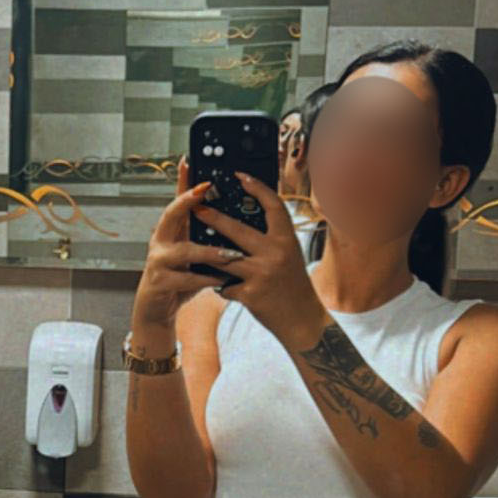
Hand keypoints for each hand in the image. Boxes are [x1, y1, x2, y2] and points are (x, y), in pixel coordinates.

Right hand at [130, 154, 249, 329]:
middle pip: (171, 214)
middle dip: (187, 201)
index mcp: (171, 231)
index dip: (182, 180)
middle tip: (205, 190)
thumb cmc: (179, 280)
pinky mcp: (159, 282)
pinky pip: (186, 279)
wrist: (156, 310)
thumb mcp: (193, 254)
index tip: (190, 161)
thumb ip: (205, 237)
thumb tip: (233, 218)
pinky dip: (206, 279)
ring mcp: (158, 261)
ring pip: (184, 250)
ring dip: (209, 251)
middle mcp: (161, 241)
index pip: (177, 200)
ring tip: (231, 253)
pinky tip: (221, 280)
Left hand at [192, 172, 326, 350]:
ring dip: (208, 253)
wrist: (303, 321)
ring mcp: (262, 274)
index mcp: (287, 240)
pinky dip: (220, 285)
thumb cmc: (293, 285)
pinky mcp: (250, 295)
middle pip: (238, 229)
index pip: (273, 206)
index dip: (257, 187)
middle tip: (198, 208)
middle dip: (215, 217)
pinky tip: (217, 285)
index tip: (239, 176)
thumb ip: (271, 239)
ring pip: (225, 258)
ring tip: (194, 245)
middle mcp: (276, 254)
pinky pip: (225, 285)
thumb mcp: (289, 255)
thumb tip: (248, 219)